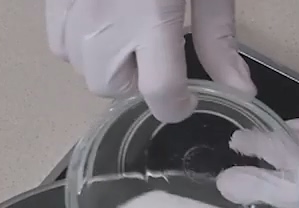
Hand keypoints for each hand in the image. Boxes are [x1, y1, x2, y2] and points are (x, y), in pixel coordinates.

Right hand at [46, 0, 255, 122]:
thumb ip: (219, 38)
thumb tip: (240, 89)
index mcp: (151, 17)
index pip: (159, 94)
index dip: (176, 106)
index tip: (186, 97)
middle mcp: (103, 19)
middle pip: (113, 87)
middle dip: (138, 80)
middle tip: (157, 49)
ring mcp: (70, 5)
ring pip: (82, 68)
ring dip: (107, 62)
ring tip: (128, 30)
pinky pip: (59, 41)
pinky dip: (80, 41)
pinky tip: (102, 16)